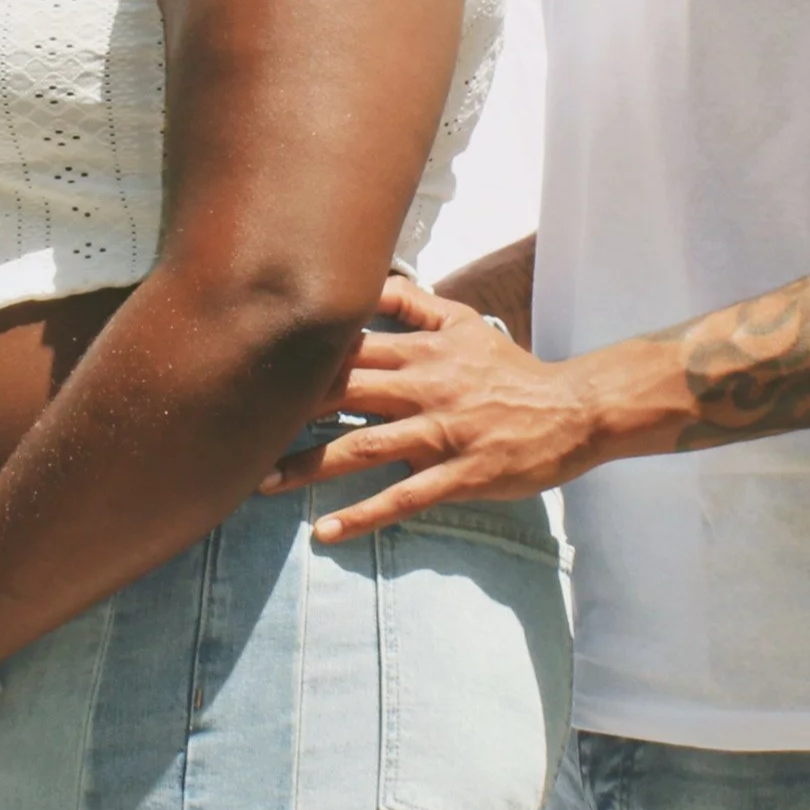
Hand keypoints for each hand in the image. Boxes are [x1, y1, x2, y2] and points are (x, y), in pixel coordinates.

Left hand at [261, 275, 599, 540]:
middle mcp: (424, 388)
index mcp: (421, 351)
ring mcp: (442, 434)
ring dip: (308, 467)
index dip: (297, 358)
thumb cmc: (510, 368)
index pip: (347, 347)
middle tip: (236, 427)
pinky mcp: (461, 475)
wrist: (573, 409)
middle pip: (342, 394)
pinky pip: (403, 498)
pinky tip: (325, 532)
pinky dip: (362, 517)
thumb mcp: (464, 322)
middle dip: (286, 411)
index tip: (250, 368)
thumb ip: (412, 302)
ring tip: (261, 483)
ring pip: (362, 449)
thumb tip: (364, 277)